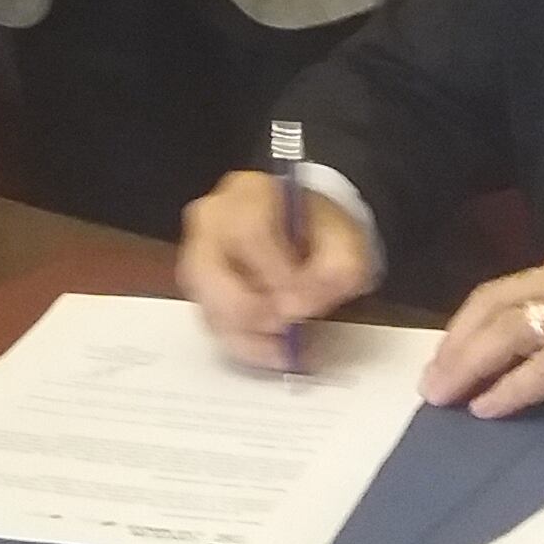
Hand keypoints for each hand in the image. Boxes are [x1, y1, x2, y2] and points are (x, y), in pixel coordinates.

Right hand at [176, 165, 375, 360]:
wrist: (306, 234)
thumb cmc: (320, 231)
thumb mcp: (345, 241)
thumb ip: (336, 267)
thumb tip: (303, 304)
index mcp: (249, 193)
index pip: (248, 231)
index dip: (273, 272)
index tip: (300, 303)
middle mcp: (212, 219)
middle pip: (206, 269)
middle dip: (247, 309)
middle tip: (282, 329)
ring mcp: (198, 254)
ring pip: (204, 301)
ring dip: (243, 334)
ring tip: (280, 350)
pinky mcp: (199, 289)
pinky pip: (209, 322)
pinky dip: (240, 343)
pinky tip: (268, 351)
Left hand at [424, 245, 543, 419]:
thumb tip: (517, 352)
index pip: (500, 291)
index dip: (464, 328)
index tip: (442, 360)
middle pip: (495, 308)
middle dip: (455, 348)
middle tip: (430, 387)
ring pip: (512, 332)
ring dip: (471, 367)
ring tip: (446, 399)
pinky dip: (513, 388)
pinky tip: (490, 408)